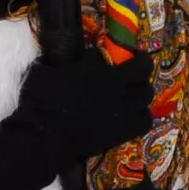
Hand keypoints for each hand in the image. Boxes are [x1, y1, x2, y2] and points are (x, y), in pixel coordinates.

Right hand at [9, 55, 155, 166]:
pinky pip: (145, 120)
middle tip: (126, 72)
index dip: (125, 51)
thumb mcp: (45, 69)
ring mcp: (125, 109)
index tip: (118, 54)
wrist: (44, 138)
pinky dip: (141, 115)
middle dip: (138, 68)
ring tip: (128, 94)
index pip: (124, 51)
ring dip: (140, 91)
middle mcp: (119, 85)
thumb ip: (63, 61)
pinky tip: (130, 116)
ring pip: (147, 94)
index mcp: (100, 66)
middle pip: (144, 71)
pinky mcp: (125, 131)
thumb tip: (68, 58)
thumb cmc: (41, 101)